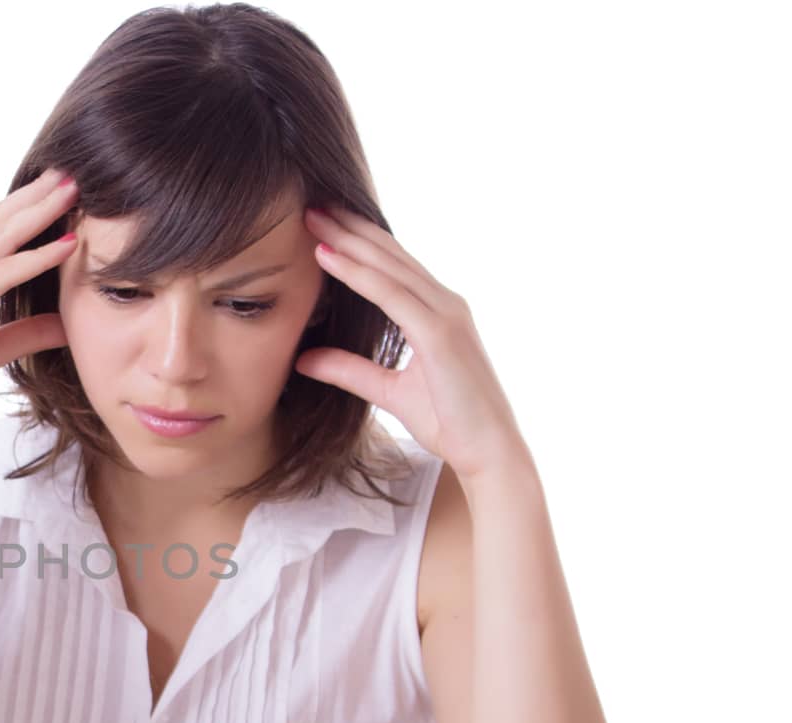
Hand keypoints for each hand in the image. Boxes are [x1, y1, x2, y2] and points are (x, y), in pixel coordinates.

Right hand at [0, 167, 80, 446]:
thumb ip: (24, 334)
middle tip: (70, 171)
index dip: (22, 209)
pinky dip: (36, 258)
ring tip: (73, 190)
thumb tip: (64, 324)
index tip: (56, 190)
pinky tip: (68, 245)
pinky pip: (0, 275)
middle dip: (34, 196)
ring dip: (39, 212)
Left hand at [293, 205, 530, 482]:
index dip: (357, 242)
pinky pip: (392, 295)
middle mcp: (444, 303)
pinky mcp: (441, 334)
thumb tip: (304, 360)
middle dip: (349, 227)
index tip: (321, 223)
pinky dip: (359, 274)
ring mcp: (446, 314)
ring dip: (348, 239)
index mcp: (436, 313)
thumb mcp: (387, 392)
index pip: (391, 267)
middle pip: (389, 255)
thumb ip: (349, 371)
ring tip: (312, 216)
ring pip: (388, 266)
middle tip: (311, 202)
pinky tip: (329, 256)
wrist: (488, 452)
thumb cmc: (449, 421)